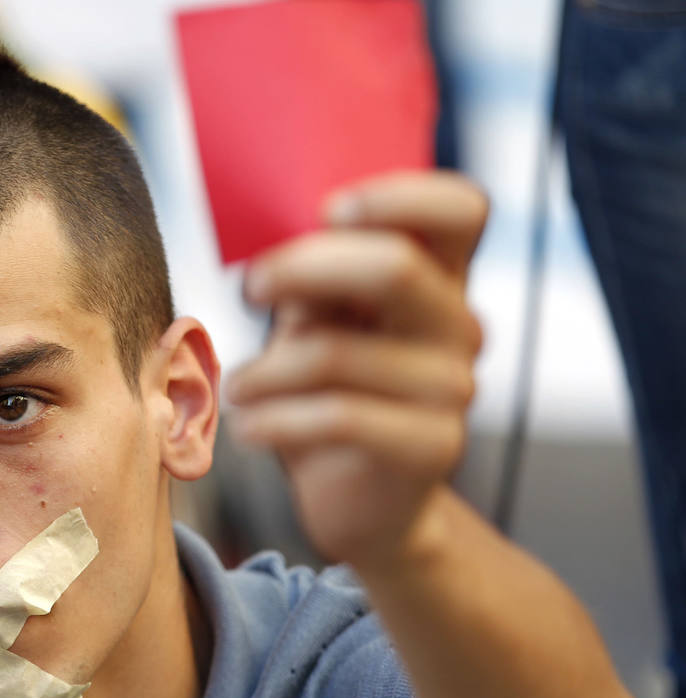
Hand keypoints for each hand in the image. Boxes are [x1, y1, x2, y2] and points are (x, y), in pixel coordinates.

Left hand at [224, 170, 486, 570]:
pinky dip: (275, 419)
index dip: (401, 195)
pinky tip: (248, 428)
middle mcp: (459, 325)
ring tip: (237, 387)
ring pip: (340, 353)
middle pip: (395, 269)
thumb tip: (270, 254)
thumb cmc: (330, 393)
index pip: (461, 208)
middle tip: (248, 289)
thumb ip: (312, 282)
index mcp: (440, 278)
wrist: (365, 502)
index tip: (328, 210)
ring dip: (266, 370)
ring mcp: (453, 388)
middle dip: (303, 269)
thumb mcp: (317, 324)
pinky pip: (338, 418)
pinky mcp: (430, 446)